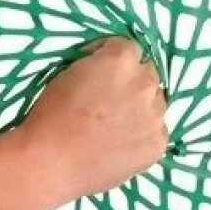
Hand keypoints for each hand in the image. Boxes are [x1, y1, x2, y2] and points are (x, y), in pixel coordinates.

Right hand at [19, 38, 168, 197]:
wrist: (53, 162)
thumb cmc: (52, 116)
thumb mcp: (69, 72)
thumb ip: (97, 64)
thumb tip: (107, 69)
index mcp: (122, 60)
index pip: (129, 48)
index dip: (112, 58)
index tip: (99, 72)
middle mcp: (145, 82)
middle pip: (147, 73)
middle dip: (130, 82)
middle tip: (108, 101)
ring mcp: (155, 114)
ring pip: (155, 103)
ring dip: (140, 107)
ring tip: (114, 126)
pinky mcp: (158, 142)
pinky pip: (156, 131)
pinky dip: (142, 134)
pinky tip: (120, 143)